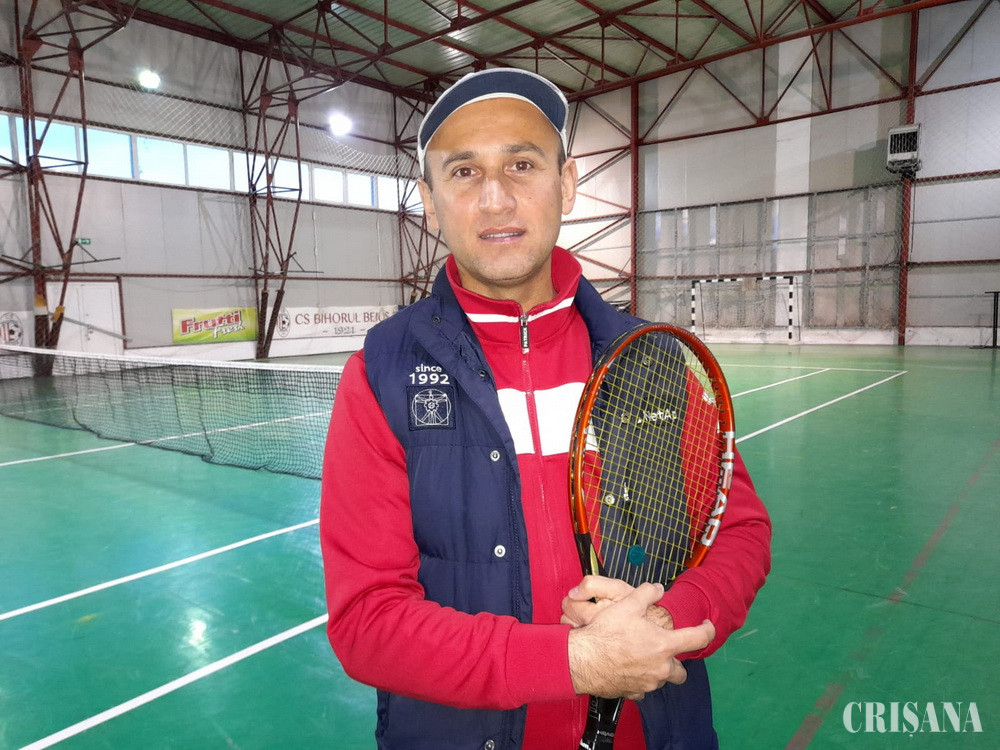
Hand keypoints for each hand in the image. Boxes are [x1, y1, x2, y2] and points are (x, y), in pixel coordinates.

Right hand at [567, 582, 713, 699]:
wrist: (583, 659)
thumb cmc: (606, 633)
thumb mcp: (628, 604)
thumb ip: (647, 593)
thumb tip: (659, 588)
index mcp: (665, 645)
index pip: (698, 639)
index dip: (708, 630)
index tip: (708, 626)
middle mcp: (661, 668)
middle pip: (682, 672)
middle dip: (677, 662)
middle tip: (665, 651)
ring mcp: (648, 683)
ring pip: (661, 680)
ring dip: (657, 670)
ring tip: (641, 657)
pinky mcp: (633, 693)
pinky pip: (643, 688)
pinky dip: (639, 680)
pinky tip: (628, 668)